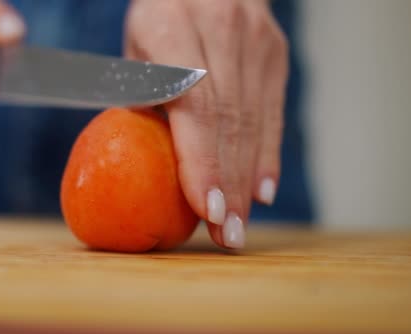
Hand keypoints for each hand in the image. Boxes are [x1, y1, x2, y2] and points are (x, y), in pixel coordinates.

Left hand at [125, 0, 288, 248]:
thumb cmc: (158, 21)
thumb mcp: (135, 50)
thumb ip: (142, 99)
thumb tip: (145, 166)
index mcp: (172, 25)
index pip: (196, 105)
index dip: (204, 161)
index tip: (207, 209)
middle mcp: (222, 28)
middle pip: (230, 121)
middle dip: (229, 184)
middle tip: (224, 235)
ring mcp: (256, 38)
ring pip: (255, 122)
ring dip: (247, 180)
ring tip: (238, 225)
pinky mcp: (275, 51)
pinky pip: (273, 113)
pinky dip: (266, 156)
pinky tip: (260, 191)